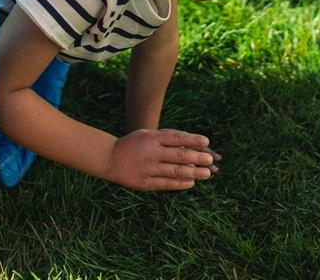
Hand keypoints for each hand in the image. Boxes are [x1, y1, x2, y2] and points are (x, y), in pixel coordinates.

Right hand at [104, 129, 218, 190]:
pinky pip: (166, 184)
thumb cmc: (134, 144)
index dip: (192, 139)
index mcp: (152, 138)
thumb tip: (191, 144)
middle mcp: (151, 153)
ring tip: (207, 173)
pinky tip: (191, 182)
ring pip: (175, 171)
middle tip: (210, 160)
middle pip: (178, 156)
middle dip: (197, 158)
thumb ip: (167, 138)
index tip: (206, 141)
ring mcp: (148, 169)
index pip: (176, 138)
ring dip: (193, 173)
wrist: (109, 158)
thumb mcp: (148, 134)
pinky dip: (180, 183)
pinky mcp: (145, 183)